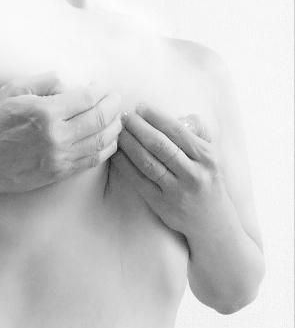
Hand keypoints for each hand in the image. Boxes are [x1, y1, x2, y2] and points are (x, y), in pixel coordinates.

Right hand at [0, 73, 121, 194]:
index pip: (87, 98)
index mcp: (45, 112)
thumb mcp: (13, 90)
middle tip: (116, 99)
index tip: (103, 87)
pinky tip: (109, 139)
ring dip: (114, 127)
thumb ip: (44, 81)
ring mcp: (60, 157)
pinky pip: (93, 160)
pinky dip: (107, 148)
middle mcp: (56, 136)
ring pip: (101, 141)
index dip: (101, 90)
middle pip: (100, 119)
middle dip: (113, 106)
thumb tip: (70, 83)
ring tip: (115, 117)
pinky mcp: (60, 173)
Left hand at [113, 104, 224, 236]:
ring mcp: (176, 191)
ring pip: (147, 163)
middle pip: (160, 146)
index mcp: (206, 156)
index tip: (140, 107)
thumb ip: (198, 132)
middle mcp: (192, 173)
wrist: (211, 220)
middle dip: (139, 128)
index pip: (177, 131)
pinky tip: (116, 154)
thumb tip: (176, 115)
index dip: (156, 117)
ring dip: (129, 145)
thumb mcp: (212, 155)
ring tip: (117, 132)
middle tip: (124, 116)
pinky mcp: (161, 204)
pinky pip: (139, 181)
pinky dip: (125, 166)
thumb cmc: (207, 180)